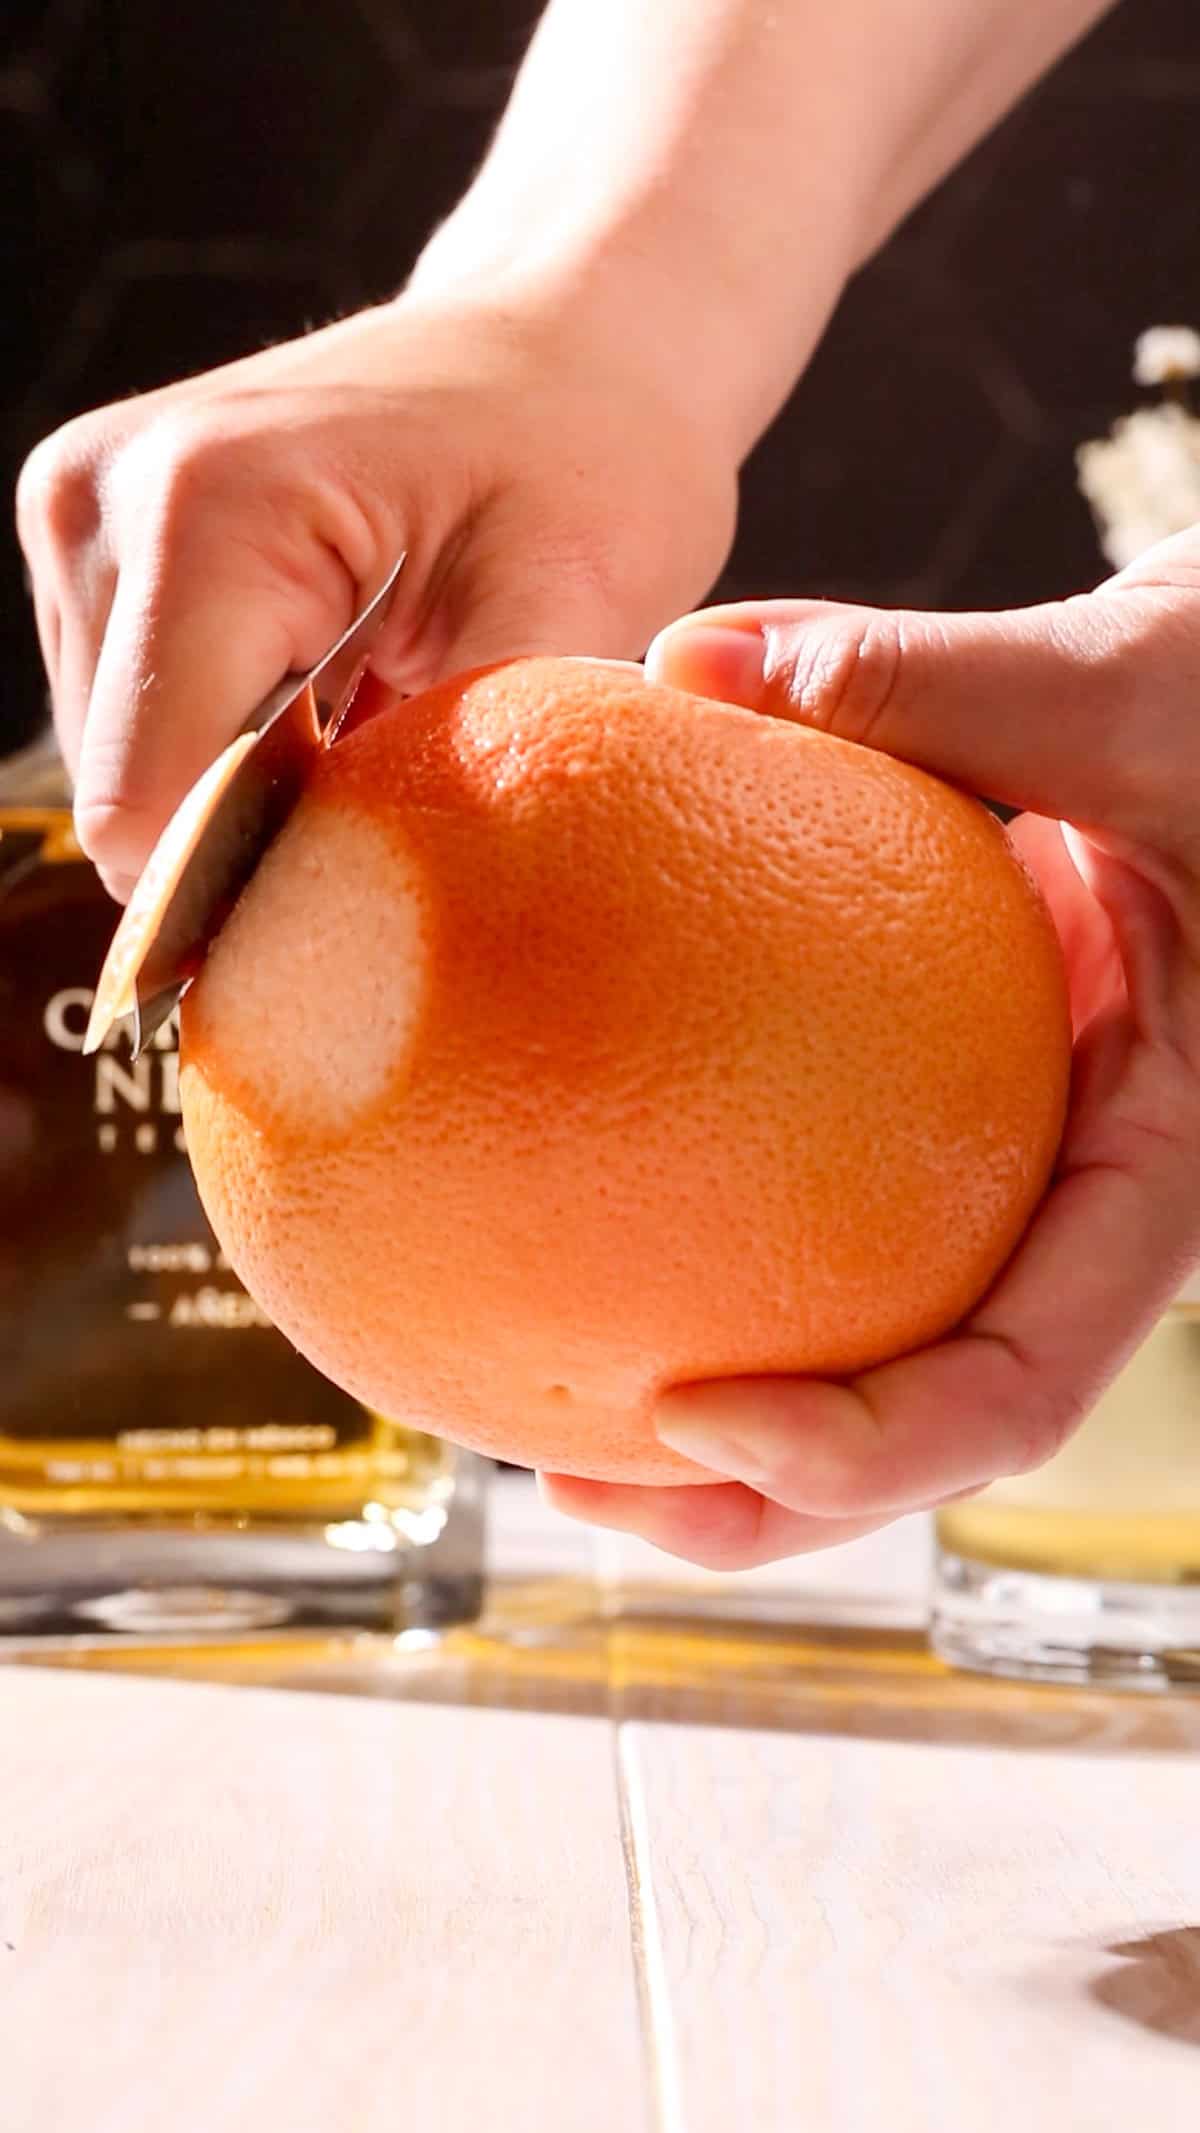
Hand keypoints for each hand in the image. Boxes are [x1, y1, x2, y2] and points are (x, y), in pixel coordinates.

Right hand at [16, 290, 735, 899]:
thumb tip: (389, 918)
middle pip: (127, 801)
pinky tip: (335, 696)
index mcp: (206, 509)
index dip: (255, 897)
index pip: (149, 807)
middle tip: (404, 811)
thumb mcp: (573, 603)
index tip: (378, 913)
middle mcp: (103, 504)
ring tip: (377, 723)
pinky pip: (137, 725)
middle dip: (257, 847)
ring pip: (126, 776)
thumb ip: (464, 764)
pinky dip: (234, 748)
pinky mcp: (95, 546)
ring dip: (248, 796)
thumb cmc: (589, 453)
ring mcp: (84, 521)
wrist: (562, 344)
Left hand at [542, 531, 1199, 1565]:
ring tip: (549, 1430)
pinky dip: (725, 1260)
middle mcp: (1095, 1216)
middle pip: (933, 1430)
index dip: (872, 1442)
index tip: (690, 1416)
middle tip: (580, 1490)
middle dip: (764, 1498)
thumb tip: (689, 665)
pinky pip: (845, 1225)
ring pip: (891, 1363)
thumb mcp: (1129, 688)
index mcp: (1167, 1174)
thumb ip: (930, 683)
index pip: (1024, 1378)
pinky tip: (577, 1221)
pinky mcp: (967, 1136)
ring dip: (731, 1437)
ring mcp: (1030, 1188)